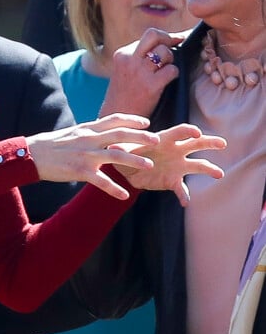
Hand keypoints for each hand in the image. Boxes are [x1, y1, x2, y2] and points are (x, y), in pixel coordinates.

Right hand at [26, 113, 159, 199]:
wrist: (32, 154)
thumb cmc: (52, 144)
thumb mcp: (73, 133)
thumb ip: (90, 132)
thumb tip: (103, 132)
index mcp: (88, 128)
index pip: (114, 119)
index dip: (132, 120)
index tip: (146, 122)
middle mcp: (89, 139)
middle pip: (120, 135)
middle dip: (141, 137)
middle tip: (158, 140)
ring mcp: (85, 155)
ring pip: (115, 156)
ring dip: (135, 161)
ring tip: (150, 166)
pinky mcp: (79, 171)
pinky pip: (101, 180)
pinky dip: (114, 189)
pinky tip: (125, 196)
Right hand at [100, 28, 190, 117]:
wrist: (118, 117)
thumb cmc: (124, 93)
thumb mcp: (124, 70)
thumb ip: (138, 56)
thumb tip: (165, 42)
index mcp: (122, 54)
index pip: (147, 36)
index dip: (164, 37)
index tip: (175, 40)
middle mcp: (130, 60)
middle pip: (154, 35)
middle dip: (169, 38)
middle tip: (177, 44)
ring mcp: (140, 72)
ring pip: (165, 52)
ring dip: (171, 60)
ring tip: (165, 69)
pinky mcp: (151, 86)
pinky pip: (171, 70)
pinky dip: (174, 73)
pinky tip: (168, 80)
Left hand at [110, 123, 225, 206]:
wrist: (126, 168)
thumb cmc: (125, 151)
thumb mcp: (122, 149)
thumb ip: (121, 148)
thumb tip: (111, 148)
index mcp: (164, 139)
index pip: (179, 132)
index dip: (188, 131)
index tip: (197, 132)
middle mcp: (175, 151)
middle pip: (196, 144)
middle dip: (209, 142)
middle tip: (222, 143)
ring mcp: (177, 166)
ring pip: (197, 165)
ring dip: (209, 169)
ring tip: (219, 173)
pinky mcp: (173, 180)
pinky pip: (182, 189)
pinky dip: (184, 195)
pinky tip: (185, 202)